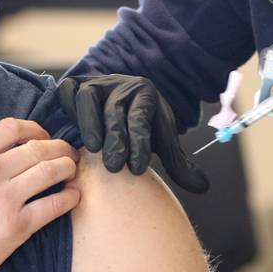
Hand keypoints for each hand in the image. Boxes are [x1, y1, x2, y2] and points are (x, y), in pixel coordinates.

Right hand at [0, 119, 79, 271]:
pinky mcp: (17, 227)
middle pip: (38, 147)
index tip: (43, 136)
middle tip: (67, 152)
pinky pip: (53, 205)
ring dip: (68, 166)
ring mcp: (5, 198)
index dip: (36, 128)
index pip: (12, 127)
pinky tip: (73, 196)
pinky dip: (69, 198)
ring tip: (73, 169)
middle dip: (59, 147)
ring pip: (51, 170)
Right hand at [58, 74, 208, 193]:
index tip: (139, 169)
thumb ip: (179, 165)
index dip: (140, 142)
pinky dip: (69, 108)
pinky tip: (72, 133)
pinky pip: (69, 91)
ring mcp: (96, 83)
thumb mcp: (162, 142)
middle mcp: (120, 85)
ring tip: (93, 150)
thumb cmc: (142, 129)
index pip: (142, 116)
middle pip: (115, 110)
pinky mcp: (75, 85)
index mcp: (146, 94)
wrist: (122, 104)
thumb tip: (203, 187)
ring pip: (89, 97)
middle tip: (116, 168)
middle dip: (116, 139)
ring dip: (90, 124)